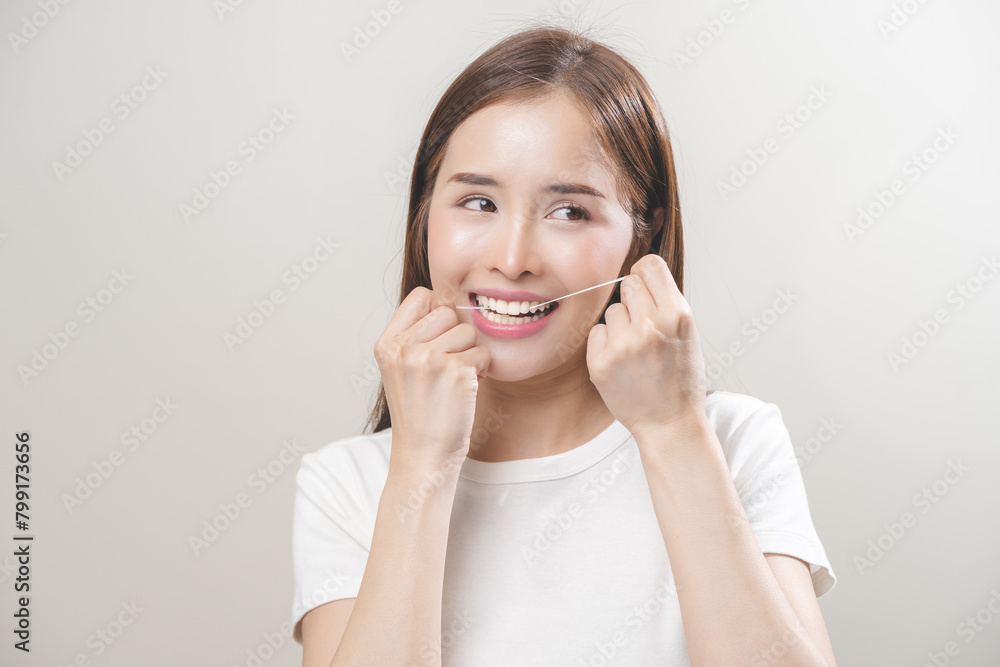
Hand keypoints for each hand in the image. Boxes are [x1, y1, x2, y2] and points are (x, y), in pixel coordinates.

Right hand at [374, 287, 490, 467]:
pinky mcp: (456, 371)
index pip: (422, 296)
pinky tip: (467, 388)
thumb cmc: (419, 412)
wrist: (423, 454)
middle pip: (448, 311)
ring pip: (468, 331)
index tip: (439, 338)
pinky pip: (483, 352)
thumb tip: (448, 301)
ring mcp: (429, 358)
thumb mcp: (401, 368)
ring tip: (456, 378)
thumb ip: (415, 336)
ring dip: (471, 353)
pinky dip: (483, 370)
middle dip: (456, 336)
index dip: (438, 312)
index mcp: (387, 344)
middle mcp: (404, 348)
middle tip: (448, 365)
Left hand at [585, 254, 707, 441]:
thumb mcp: (688, 334)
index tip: (645, 285)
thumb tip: (640, 273)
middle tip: (643, 325)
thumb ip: (665, 302)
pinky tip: (622, 362)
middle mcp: (650, 326)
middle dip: (634, 301)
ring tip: (636, 350)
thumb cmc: (680, 379)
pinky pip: (596, 332)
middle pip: (628, 284)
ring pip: (612, 310)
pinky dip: (606, 344)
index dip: (645, 274)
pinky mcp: (600, 362)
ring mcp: (623, 345)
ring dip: (620, 325)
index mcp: (677, 315)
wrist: (670, 424)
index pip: (650, 266)